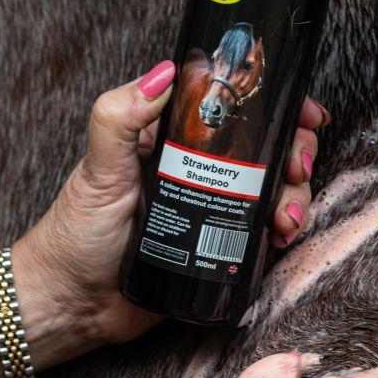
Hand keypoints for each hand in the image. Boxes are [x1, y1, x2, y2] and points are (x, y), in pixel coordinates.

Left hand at [11, 62, 328, 362]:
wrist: (74, 305)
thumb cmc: (75, 235)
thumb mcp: (97, 170)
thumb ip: (119, 117)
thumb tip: (162, 73)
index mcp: (171, 139)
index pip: (231, 106)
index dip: (275, 105)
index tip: (303, 113)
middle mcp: (197, 169)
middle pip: (265, 147)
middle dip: (294, 153)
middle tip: (296, 169)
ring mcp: (213, 208)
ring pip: (273, 189)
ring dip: (294, 196)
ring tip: (284, 218)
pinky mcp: (220, 246)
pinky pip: (264, 231)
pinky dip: (283, 229)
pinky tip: (281, 236)